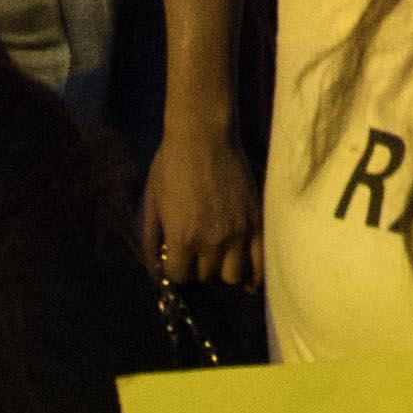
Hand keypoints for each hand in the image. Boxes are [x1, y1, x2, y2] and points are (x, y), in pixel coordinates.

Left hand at [145, 130, 261, 287]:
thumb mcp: (152, 203)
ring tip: (221, 259)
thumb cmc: (171, 165)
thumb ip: (151, 240)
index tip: (177, 259)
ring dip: (224, 271)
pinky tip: (249, 278)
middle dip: (199, 268)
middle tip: (197, 253)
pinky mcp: (257, 223)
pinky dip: (255, 275)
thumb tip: (154, 268)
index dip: (175, 270)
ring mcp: (239, 233)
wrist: (204, 135)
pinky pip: (261, 263)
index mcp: (182, 239)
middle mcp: (212, 242)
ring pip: (234, 276)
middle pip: (206, 277)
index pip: (180, 277)